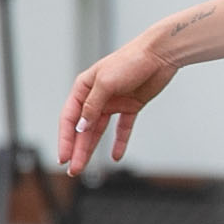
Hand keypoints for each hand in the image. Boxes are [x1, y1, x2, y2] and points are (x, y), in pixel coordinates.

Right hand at [57, 0, 223, 171]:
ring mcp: (114, 102)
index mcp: (84, 88)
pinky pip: (122, 128)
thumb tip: (80, 127)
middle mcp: (96, 96)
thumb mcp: (105, 83)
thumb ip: (92, 106)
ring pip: (99, 131)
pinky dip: (119, 142)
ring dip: (92, 149)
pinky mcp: (131, 105)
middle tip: (74, 170)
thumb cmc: (130, 61)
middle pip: (83, 128)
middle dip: (77, 149)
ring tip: (86, 167)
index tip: (64, 158)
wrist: (160, 54)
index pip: (70, 118)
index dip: (65, 139)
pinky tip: (116, 156)